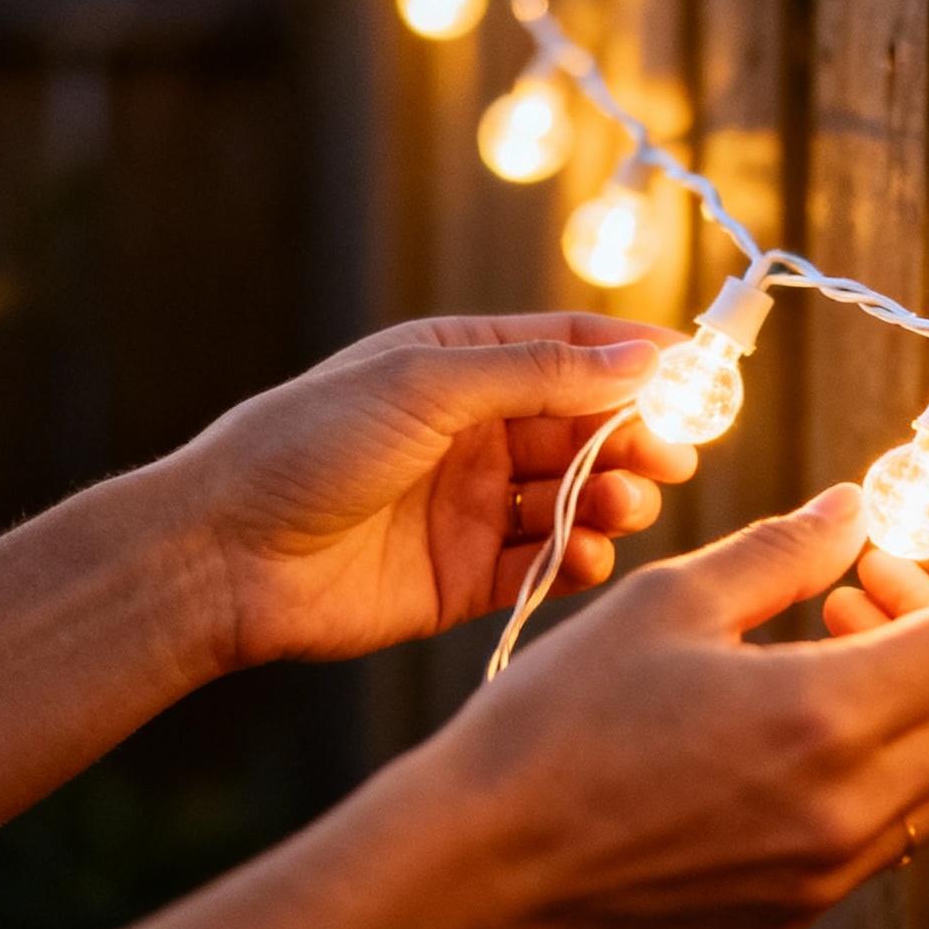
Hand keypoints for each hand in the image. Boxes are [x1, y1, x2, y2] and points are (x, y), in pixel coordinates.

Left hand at [173, 315, 695, 670]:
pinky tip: (586, 556)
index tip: (703, 379)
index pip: (572, 350)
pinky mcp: (464, 578)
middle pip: (586, 428)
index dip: (639, 361)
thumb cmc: (310, 444)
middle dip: (636, 438)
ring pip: (574, 498)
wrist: (226, 552)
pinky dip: (578, 561)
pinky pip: (544, 565)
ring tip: (622, 506)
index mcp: (460, 366)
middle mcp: (472, 434)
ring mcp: (470, 507)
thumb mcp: (430, 384)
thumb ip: (542, 374)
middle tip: (671, 457)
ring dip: (613, 499)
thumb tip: (642, 356)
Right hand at [436, 486, 928, 928]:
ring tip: (842, 638)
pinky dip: (892, 759)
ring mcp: (827, 870)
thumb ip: (783, 551)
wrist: (485, 861)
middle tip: (881, 578)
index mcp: (823, 718)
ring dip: (928, 698)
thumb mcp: (669, 602)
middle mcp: (847, 808)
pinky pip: (895, 827)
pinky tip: (812, 713)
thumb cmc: (558, 725)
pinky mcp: (799, 906)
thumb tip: (857, 512)